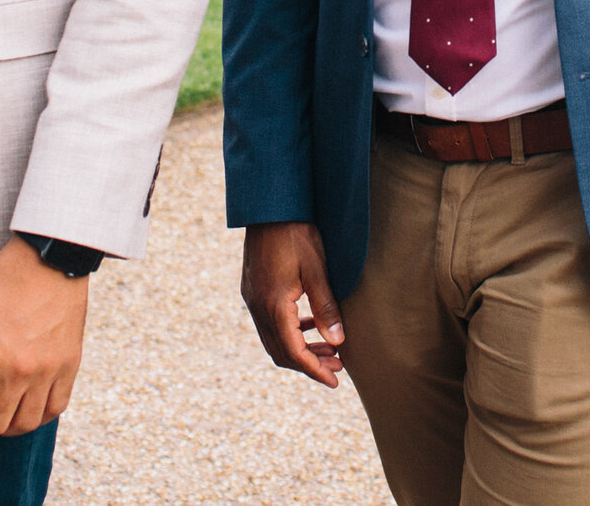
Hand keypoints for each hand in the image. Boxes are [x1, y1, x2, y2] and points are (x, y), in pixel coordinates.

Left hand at [0, 236, 90, 437]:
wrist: (50, 257)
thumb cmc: (5, 280)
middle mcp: (19, 370)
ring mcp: (48, 369)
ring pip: (27, 422)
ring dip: (9, 429)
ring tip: (0, 419)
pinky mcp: (70, 364)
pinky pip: (56, 407)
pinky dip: (40, 416)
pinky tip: (28, 409)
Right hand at [241, 222, 344, 386]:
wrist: (269, 207)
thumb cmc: (297, 233)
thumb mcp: (317, 269)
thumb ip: (326, 308)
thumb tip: (337, 343)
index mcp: (273, 305)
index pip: (293, 352)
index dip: (314, 370)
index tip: (335, 382)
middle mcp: (257, 307)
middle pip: (281, 352)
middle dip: (309, 364)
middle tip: (337, 367)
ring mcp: (252, 299)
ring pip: (274, 339)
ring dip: (300, 348)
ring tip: (329, 349)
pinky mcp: (253, 289)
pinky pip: (270, 323)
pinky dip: (291, 331)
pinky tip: (311, 324)